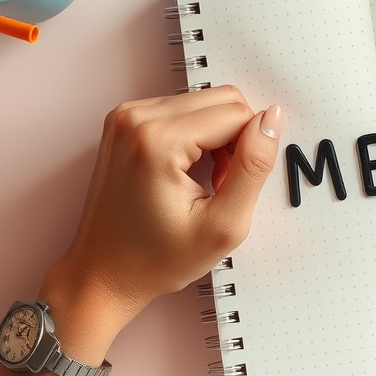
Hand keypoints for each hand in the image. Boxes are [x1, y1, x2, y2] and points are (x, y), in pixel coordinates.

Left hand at [0, 88, 282, 375]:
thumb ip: (253, 167)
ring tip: (200, 184)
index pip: (237, 113)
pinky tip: (184, 174)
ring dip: (215, 139)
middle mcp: (136, 116)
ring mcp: (125, 115)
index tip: (228, 190)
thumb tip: (273, 118)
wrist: (101, 275)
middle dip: (233, 140)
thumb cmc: (156, 261)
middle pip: (221, 100)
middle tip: (218, 187)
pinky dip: (194, 137)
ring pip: (204, 103)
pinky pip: (181, 110)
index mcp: (158, 139)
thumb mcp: (223, 226)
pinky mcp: (123, 120)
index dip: (248, 151)